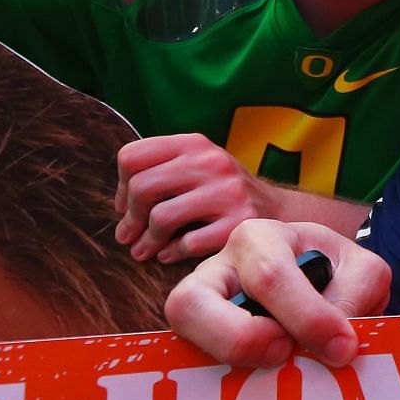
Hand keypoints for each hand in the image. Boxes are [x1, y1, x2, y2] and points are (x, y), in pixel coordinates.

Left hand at [116, 133, 271, 263]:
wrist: (278, 211)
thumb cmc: (223, 192)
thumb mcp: (197, 166)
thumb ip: (160, 173)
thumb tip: (121, 206)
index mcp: (194, 144)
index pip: (133, 156)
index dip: (121, 185)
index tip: (126, 205)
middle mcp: (211, 162)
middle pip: (142, 187)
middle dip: (129, 218)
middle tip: (128, 236)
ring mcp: (227, 193)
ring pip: (161, 217)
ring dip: (146, 241)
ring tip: (144, 251)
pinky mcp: (238, 223)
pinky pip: (188, 243)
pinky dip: (172, 253)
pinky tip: (170, 254)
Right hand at [165, 220, 390, 367]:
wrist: (322, 285)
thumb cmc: (336, 274)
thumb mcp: (359, 272)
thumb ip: (356, 296)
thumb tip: (333, 345)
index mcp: (260, 240)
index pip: (269, 275)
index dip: (305, 317)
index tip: (342, 348)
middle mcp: (217, 270)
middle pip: (191, 302)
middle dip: (240, 338)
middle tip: (284, 355)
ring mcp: (195, 309)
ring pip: (180, 331)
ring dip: (226, 360)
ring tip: (273, 371)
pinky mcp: (192, 345)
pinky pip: (189, 369)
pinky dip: (223, 385)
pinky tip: (261, 394)